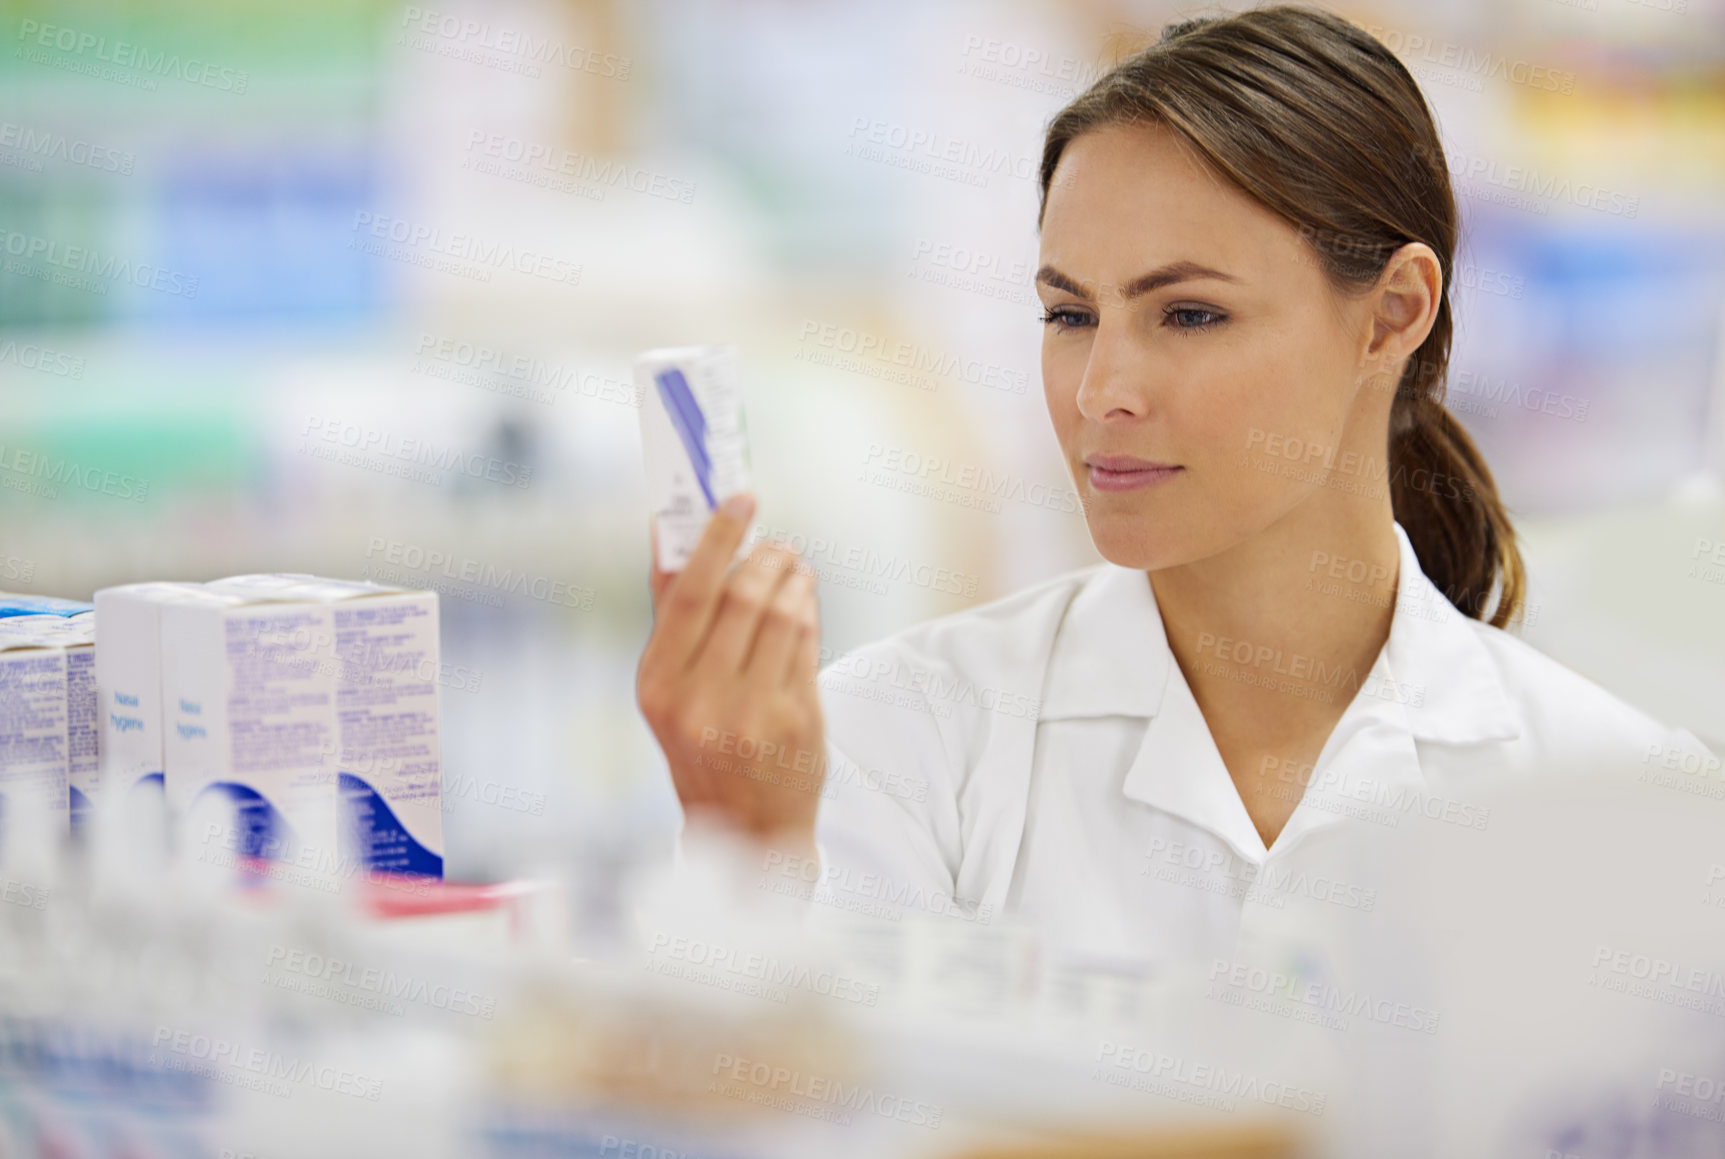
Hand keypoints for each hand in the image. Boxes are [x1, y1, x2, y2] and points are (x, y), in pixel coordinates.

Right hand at [637, 493, 825, 853]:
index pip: (689, 593)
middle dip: (766, 557)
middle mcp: (700, 701)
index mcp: (658, 686)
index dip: (718, 538)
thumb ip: (673, 618)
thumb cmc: (703, 746)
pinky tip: (805, 604)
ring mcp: (752, 713)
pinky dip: (809, 613)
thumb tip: (673, 535)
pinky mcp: (797, 721)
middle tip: (777, 544)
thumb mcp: (670, 691)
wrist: (746, 829)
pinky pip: (808, 644)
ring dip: (794, 579)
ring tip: (794, 569)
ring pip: (783, 615)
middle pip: (743, 597)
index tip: (740, 501)